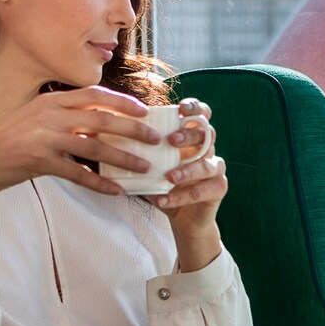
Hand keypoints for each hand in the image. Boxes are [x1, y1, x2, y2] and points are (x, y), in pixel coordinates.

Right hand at [0, 86, 160, 243]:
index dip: (123, 102)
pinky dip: (98, 183)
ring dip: (123, 158)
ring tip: (143, 167)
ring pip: (94, 147)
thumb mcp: (41, 119)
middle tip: (155, 140)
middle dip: (133, 130)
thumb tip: (105, 126)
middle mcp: (50, 114)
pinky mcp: (39, 160)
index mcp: (53, 100)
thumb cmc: (15, 140)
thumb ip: (70, 118)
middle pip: (102, 119)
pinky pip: (77, 173)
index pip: (96, 94)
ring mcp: (44, 137)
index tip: (145, 112)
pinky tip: (115, 190)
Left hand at [147, 97, 227, 241]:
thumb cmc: (164, 184)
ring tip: (169, 176)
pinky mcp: (219, 188)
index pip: (201, 115)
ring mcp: (215, 168)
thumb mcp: (151, 165)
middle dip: (189, 135)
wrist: (182, 217)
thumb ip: (138, 150)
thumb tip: (105, 135)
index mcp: (193, 138)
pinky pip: (204, 190)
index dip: (195, 108)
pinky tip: (163, 200)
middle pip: (207, 134)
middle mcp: (208, 149)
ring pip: (207, 164)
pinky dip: (182, 196)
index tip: (181, 108)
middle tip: (172, 140)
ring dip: (188, 170)